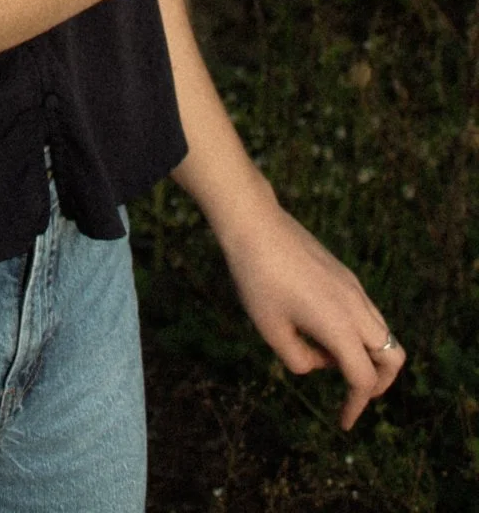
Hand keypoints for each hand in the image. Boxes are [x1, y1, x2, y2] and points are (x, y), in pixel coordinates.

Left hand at [220, 191, 405, 428]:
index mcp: (340, 327)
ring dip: (368, 356)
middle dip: (379, 384)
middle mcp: (356, 307)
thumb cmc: (257, 278)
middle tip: (350, 395)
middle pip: (392, 357)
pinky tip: (320, 330)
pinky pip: (367, 314)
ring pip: (383, 333)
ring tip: (325, 357)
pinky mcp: (346, 275)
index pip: (364, 380)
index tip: (342, 422)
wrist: (255, 224)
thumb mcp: (271, 330)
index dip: (356, 406)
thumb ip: (299, 360)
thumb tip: (319, 363)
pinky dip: (358, 333)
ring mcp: (354, 288)